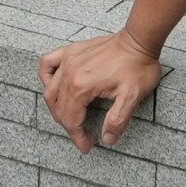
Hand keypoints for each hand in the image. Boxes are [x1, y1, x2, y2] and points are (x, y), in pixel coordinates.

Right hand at [39, 30, 163, 149]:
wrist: (139, 40)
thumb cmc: (137, 65)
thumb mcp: (132, 97)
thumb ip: (118, 120)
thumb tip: (107, 138)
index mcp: (82, 86)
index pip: (71, 119)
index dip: (78, 137)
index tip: (86, 146)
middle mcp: (70, 72)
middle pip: (59, 107)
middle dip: (69, 126)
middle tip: (83, 137)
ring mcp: (69, 59)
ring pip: (50, 90)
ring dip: (57, 108)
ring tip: (70, 119)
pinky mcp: (71, 51)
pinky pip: (48, 63)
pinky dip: (46, 77)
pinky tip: (53, 85)